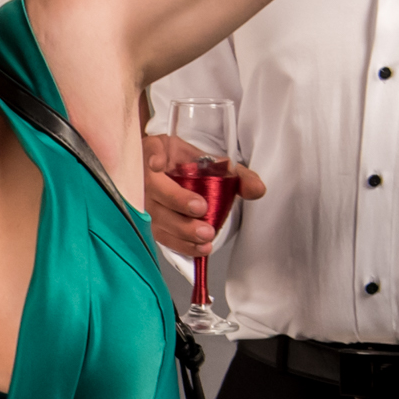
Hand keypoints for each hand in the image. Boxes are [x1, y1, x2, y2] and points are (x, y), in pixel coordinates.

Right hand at [140, 130, 263, 258]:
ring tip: (205, 238)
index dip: (151, 157)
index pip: (148, 150)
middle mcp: (144, 176)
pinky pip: (161, 235)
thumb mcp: (212, 162)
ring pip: (155, 217)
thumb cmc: (188, 166)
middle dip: (177, 201)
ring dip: (180, 229)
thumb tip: (257, 190)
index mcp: (157, 150)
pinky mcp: (148, 223)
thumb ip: (237, 176)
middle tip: (201, 209)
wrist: (176, 178)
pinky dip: (180, 244)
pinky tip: (198, 249)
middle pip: (153, 190)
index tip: (157, 164)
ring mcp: (141, 201)